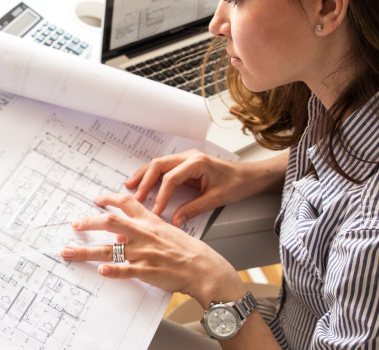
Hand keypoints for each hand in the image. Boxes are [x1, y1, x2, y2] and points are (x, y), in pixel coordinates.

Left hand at [61, 193, 246, 307]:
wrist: (205, 268)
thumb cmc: (189, 252)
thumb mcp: (169, 231)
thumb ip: (148, 229)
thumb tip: (126, 231)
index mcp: (151, 222)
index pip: (127, 203)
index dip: (109, 199)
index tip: (96, 199)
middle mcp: (144, 235)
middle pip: (110, 223)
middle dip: (88, 223)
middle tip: (74, 224)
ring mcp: (144, 254)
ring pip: (109, 250)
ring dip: (86, 252)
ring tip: (68, 253)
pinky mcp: (147, 272)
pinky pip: (126, 270)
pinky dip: (112, 271)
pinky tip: (101, 271)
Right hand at [126, 149, 257, 226]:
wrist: (248, 176)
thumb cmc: (236, 184)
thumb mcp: (216, 199)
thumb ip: (194, 209)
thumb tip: (175, 220)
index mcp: (197, 163)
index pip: (171, 178)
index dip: (161, 195)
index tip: (156, 210)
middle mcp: (189, 157)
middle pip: (159, 165)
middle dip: (145, 181)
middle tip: (135, 197)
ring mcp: (186, 158)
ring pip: (158, 164)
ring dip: (144, 175)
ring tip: (130, 186)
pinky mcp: (185, 164)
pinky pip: (164, 168)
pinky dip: (152, 176)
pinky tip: (143, 184)